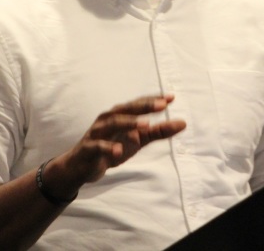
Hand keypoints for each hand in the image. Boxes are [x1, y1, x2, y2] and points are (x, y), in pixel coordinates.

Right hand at [45, 95, 186, 198]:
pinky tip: (119, 151)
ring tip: (145, 125)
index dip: (154, 100)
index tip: (171, 98)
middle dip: (144, 106)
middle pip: (126, 109)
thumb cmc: (111, 148)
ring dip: (128, 123)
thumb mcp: (137, 140)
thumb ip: (157, 132)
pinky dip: (108, 147)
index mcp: (119, 114)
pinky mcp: (88, 148)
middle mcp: (107, 119)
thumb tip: (182, 123)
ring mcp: (97, 133)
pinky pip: (98, 146)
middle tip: (162, 105)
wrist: (80, 167)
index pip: (138, 104)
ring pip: (112, 123)